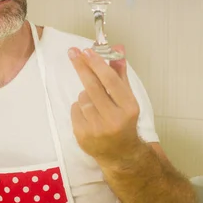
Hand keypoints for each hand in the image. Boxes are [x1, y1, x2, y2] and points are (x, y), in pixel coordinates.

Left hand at [68, 46, 140, 167]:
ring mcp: (97, 129)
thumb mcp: (127, 98)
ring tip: (94, 103)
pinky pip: (75, 109)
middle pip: (93, 87)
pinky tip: (88, 114)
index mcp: (129, 108)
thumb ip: (120, 73)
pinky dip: (79, 107)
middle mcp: (114, 119)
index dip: (98, 64)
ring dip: (85, 94)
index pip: (111, 81)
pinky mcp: (83, 136)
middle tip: (73, 52)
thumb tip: (118, 48)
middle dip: (82, 67)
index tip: (87, 51)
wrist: (120, 153)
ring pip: (82, 98)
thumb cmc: (124, 120)